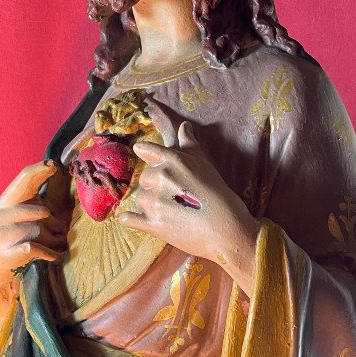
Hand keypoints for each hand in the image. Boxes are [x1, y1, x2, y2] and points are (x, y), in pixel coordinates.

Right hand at [0, 161, 67, 334]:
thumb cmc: (4, 241)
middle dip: (56, 224)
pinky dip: (48, 253)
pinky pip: (34, 248)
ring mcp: (1, 234)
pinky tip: (52, 257)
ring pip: (39, 231)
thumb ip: (32, 206)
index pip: (24, 179)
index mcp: (6, 201)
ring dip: (54, 241)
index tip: (54, 165)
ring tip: (57, 248)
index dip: (39, 170)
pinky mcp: (5, 254)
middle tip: (61, 233)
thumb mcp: (14, 218)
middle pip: (41, 212)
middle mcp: (2, 214)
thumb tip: (59, 198)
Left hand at [116, 104, 258, 295]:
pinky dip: (127, 219)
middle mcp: (160, 178)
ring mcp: (154, 202)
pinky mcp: (152, 225)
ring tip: (170, 211)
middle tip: (174, 196)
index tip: (142, 154)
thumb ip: (190, 144)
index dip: (149, 157)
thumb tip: (184, 126)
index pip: (147, 151)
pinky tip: (129, 219)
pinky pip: (128, 219)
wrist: (227, 230)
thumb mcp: (205, 163)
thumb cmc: (219, 195)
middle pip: (144, 179)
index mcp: (172, 160)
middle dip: (154, 186)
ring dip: (148, 204)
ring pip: (139, 199)